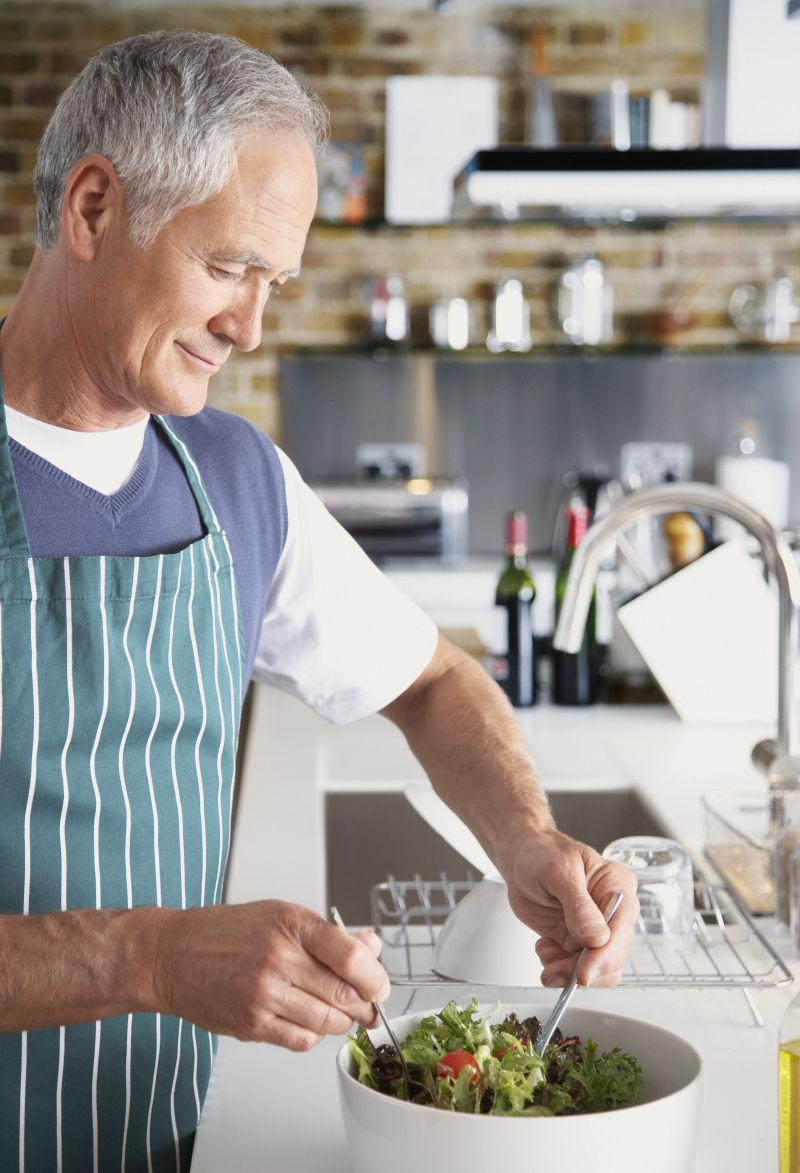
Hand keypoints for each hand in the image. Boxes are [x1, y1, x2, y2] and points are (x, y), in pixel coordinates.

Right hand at [149, 900, 389, 1050]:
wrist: (170, 955)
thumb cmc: (226, 933)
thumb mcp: (281, 917)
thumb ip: (329, 936)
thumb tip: (372, 948)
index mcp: (291, 925)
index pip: (351, 956)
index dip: (375, 976)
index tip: (380, 985)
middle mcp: (278, 957)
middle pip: (344, 994)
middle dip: (364, 1004)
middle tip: (368, 1004)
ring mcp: (263, 993)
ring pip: (327, 1021)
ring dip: (340, 1021)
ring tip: (336, 1011)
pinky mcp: (251, 1024)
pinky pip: (301, 1039)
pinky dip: (313, 1035)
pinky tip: (306, 1020)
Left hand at [502, 829, 638, 988]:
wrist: (521, 857)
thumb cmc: (542, 853)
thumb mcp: (559, 871)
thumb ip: (578, 905)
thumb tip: (596, 938)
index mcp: (618, 887)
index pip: (621, 931)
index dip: (604, 956)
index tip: (583, 974)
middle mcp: (613, 913)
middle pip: (612, 958)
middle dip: (582, 970)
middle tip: (552, 971)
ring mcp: (595, 930)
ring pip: (594, 969)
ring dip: (567, 972)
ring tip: (544, 953)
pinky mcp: (576, 941)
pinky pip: (574, 968)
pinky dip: (556, 966)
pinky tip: (543, 946)